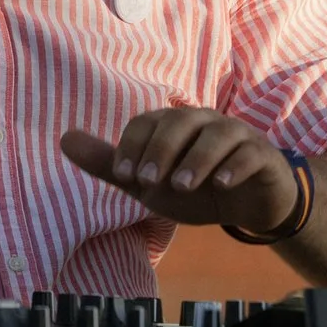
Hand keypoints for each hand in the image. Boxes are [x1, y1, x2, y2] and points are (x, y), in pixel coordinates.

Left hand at [60, 108, 296, 233]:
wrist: (247, 205)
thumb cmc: (194, 187)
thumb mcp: (148, 183)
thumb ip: (110, 163)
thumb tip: (64, 139)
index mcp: (174, 124)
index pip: (147, 122)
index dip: (133, 146)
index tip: (123, 175)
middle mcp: (204, 121)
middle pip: (180, 122)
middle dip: (161, 150)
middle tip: (147, 182)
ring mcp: (236, 134)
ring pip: (216, 134)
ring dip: (196, 159)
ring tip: (181, 186)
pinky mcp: (262, 154)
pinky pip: (250, 153)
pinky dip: (234, 166)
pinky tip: (221, 185)